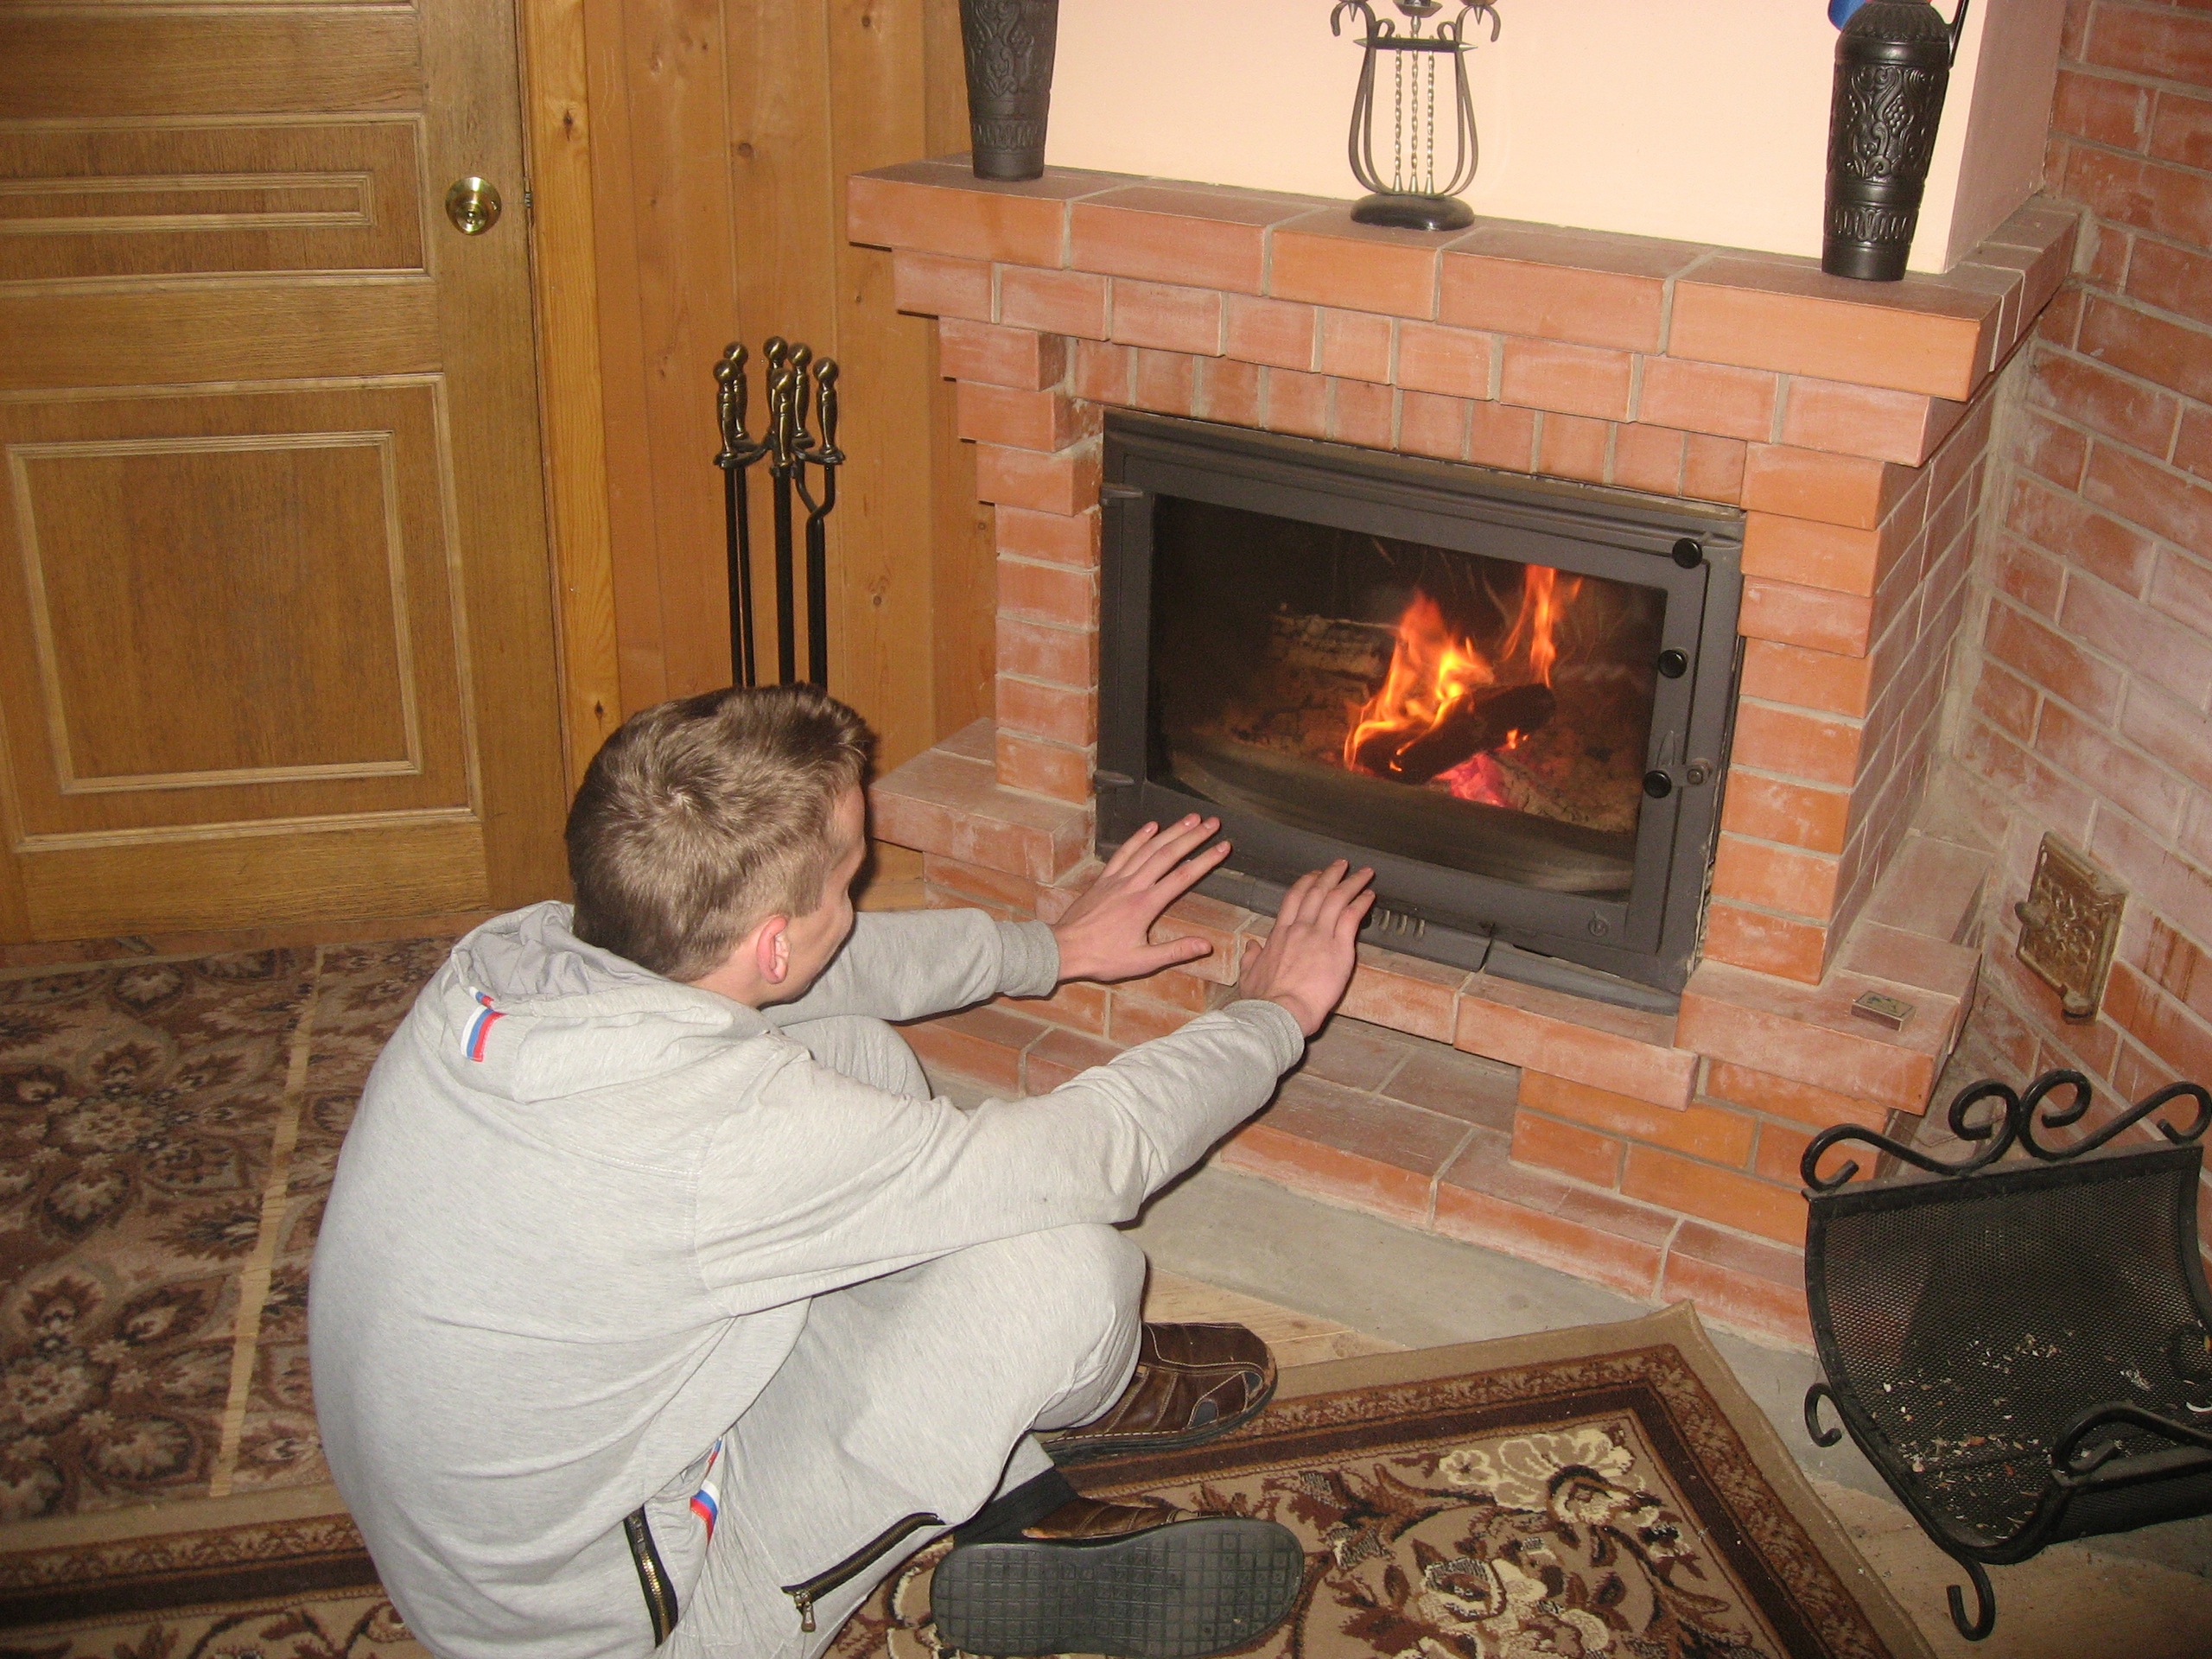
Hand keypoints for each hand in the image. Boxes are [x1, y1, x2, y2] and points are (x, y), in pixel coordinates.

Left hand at [1051, 816, 1230, 983]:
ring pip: (1148, 848)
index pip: (1183, 877)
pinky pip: (1123, 852)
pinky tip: (1151, 826)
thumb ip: (1175, 951)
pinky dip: (1138, 837)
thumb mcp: (1142, 961)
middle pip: (1168, 854)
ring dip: (1171, 831)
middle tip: (1213, 822)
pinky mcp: (1104, 878)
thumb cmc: (1102, 957)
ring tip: (1191, 818)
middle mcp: (1133, 885)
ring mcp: (1117, 879)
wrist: (1064, 948)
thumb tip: (1206, 945)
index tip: (1223, 847)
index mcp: (1146, 905)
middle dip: (1193, 836)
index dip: (1206, 860)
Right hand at [1237, 861, 1374, 1036]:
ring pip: (1337, 898)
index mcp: (1279, 934)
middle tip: (1340, 865)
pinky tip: (1369, 895)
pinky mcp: (1339, 948)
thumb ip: (1251, 957)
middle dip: (1330, 875)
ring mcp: (1319, 936)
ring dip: (1351, 882)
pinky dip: (1361, 903)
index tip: (1314, 876)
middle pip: (1317, 892)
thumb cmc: (1264, 1000)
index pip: (1294, 899)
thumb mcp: (1249, 974)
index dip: (1306, 883)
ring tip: (1363, 873)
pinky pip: (1351, 917)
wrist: (1279, 1012)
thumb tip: (1250, 945)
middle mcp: (1300, 929)